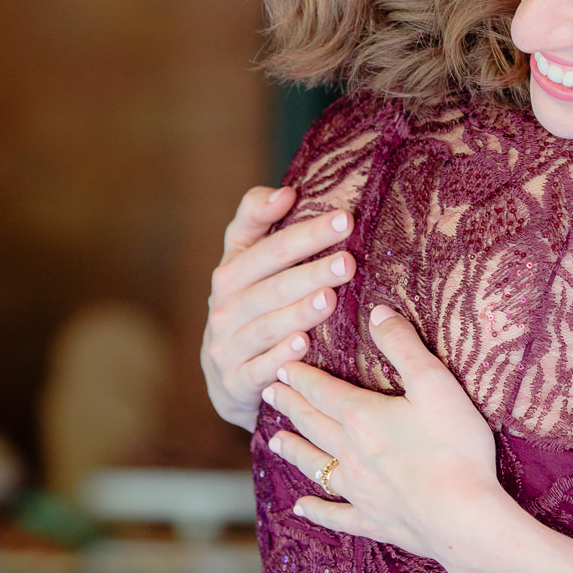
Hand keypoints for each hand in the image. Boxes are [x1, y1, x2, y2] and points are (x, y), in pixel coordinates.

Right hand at [200, 185, 355, 429]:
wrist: (226, 378)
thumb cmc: (249, 307)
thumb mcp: (244, 263)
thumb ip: (256, 221)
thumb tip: (285, 190)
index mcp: (231, 272)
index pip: (265, 244)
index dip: (300, 230)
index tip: (341, 216)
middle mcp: (224, 306)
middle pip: (271, 284)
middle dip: (309, 270)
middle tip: (348, 261)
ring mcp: (228, 345)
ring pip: (265, 325)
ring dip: (298, 312)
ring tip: (330, 298)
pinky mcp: (235, 382)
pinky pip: (258, 368)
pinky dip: (280, 356)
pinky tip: (304, 345)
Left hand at [261, 305, 507, 571]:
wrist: (462, 517)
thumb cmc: (454, 448)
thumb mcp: (435, 384)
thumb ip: (404, 345)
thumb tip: (377, 311)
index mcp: (361, 416)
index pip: (321, 390)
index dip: (300, 376)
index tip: (281, 366)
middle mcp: (349, 453)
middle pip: (311, 424)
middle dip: (290, 406)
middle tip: (268, 394)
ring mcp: (358, 490)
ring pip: (315, 465)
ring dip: (294, 451)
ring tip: (274, 441)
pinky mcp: (372, 521)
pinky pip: (335, 514)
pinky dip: (316, 509)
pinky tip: (301, 508)